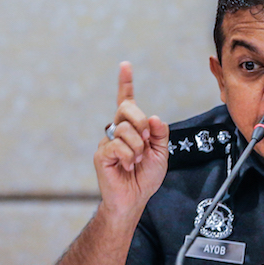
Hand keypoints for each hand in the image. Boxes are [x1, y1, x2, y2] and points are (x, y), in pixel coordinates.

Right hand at [93, 61, 168, 220]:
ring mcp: (107, 141)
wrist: (134, 199)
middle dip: (141, 123)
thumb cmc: (145, 176)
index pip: (126, 100)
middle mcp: (116, 130)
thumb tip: (153, 117)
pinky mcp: (102, 155)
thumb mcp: (161, 153)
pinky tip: (127, 167)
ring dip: (138, 148)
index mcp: (131, 126)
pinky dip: (129, 157)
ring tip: (136, 161)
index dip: (125, 82)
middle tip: (147, 142)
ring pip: (125, 130)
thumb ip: (159, 133)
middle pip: (127, 109)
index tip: (125, 65)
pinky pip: (118, 146)